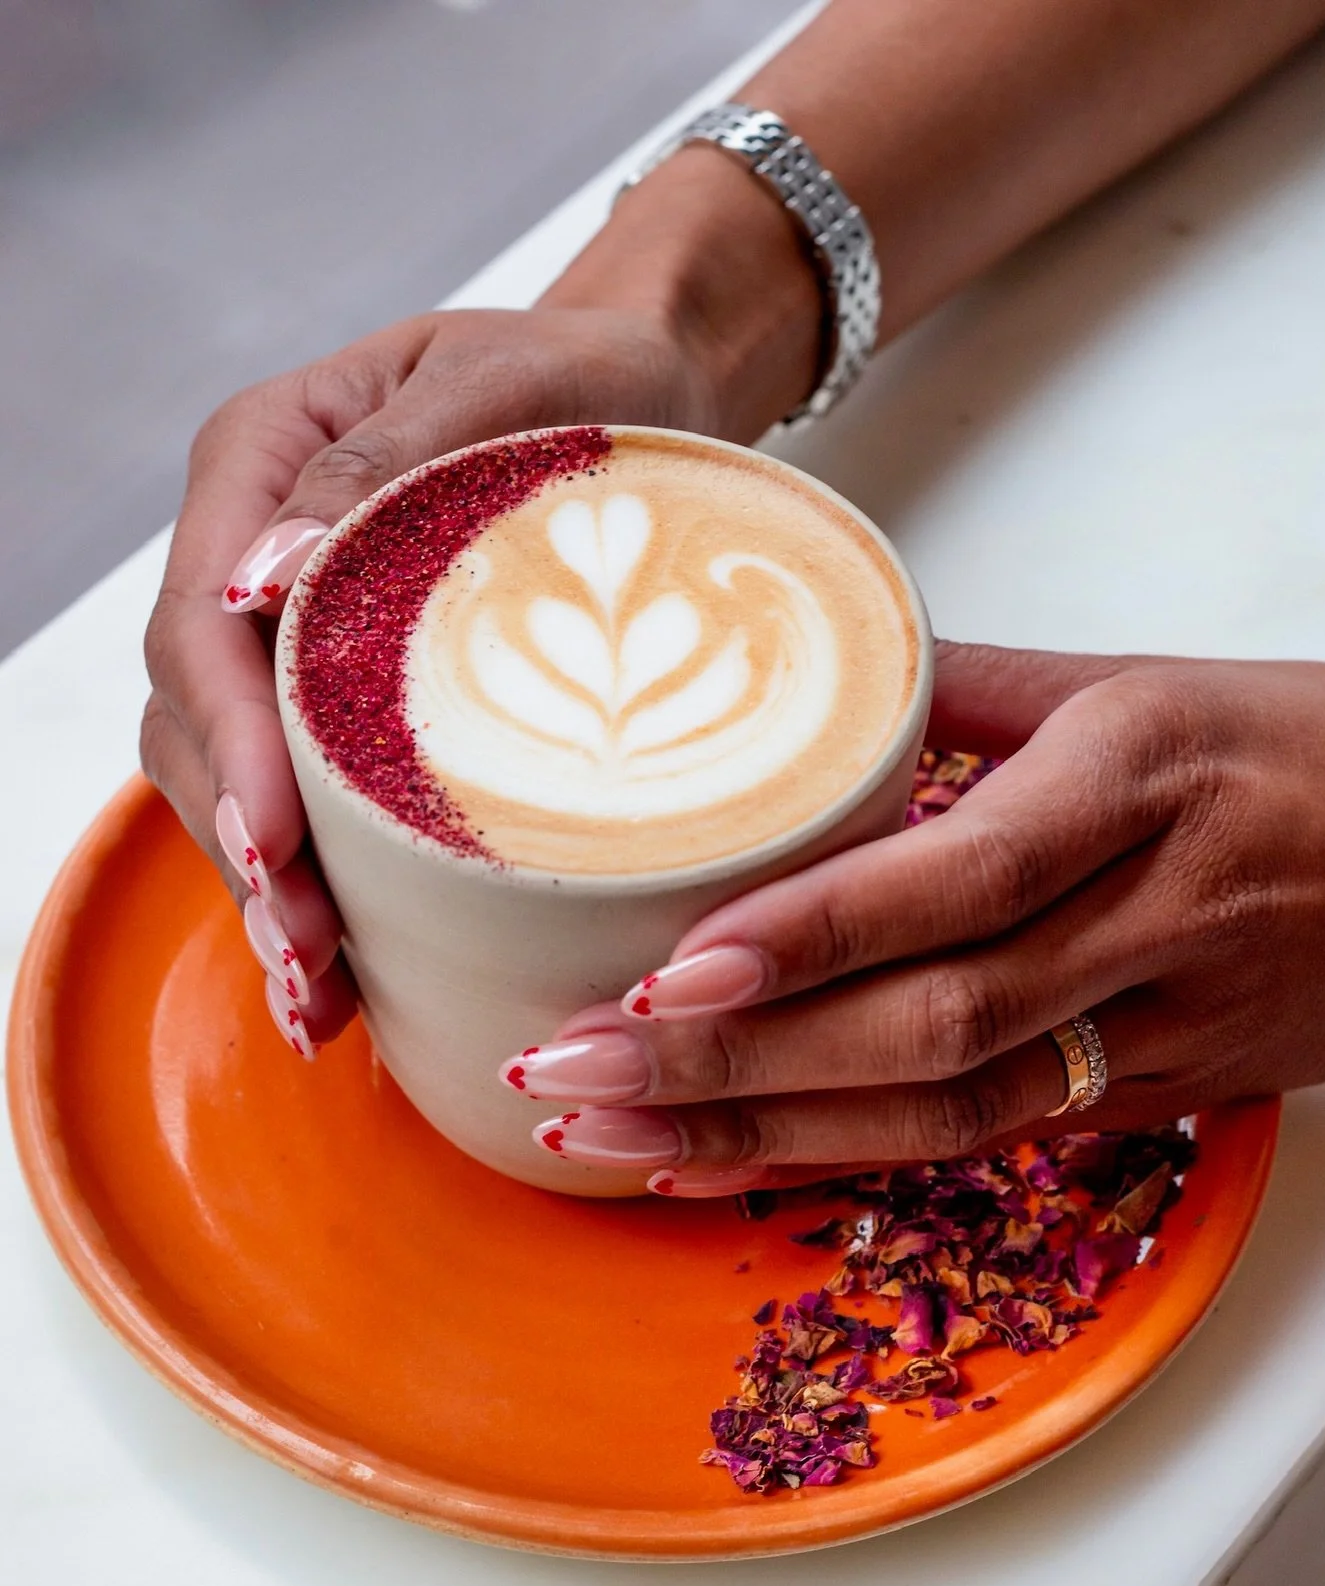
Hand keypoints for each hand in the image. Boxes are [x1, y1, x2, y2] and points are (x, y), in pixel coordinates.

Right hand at [138, 149, 821, 1053]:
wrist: (649, 389)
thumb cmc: (589, 378)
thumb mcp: (503, 384)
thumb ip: (382, 462)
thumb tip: (268, 571)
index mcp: (265, 458)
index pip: (200, 614)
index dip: (228, 739)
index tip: (276, 839)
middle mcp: (257, 550)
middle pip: (198, 716)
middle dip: (243, 840)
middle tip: (305, 950)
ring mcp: (295, 629)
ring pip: (233, 770)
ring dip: (268, 885)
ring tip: (314, 990)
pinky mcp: (348, 693)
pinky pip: (302, 789)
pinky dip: (315, 879)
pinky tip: (340, 972)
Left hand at [513, 643, 1324, 1193]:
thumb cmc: (1315, 751)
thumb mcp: (1150, 682)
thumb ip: (974, 685)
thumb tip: (816, 675)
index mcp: (1142, 786)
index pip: (959, 877)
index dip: (811, 933)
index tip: (667, 965)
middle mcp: (1148, 922)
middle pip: (927, 1023)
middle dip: (736, 1060)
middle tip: (570, 1069)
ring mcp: (1159, 1033)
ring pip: (945, 1113)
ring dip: (764, 1137)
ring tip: (609, 1142)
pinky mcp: (1158, 1102)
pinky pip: (982, 1146)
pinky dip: (845, 1162)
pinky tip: (727, 1172)